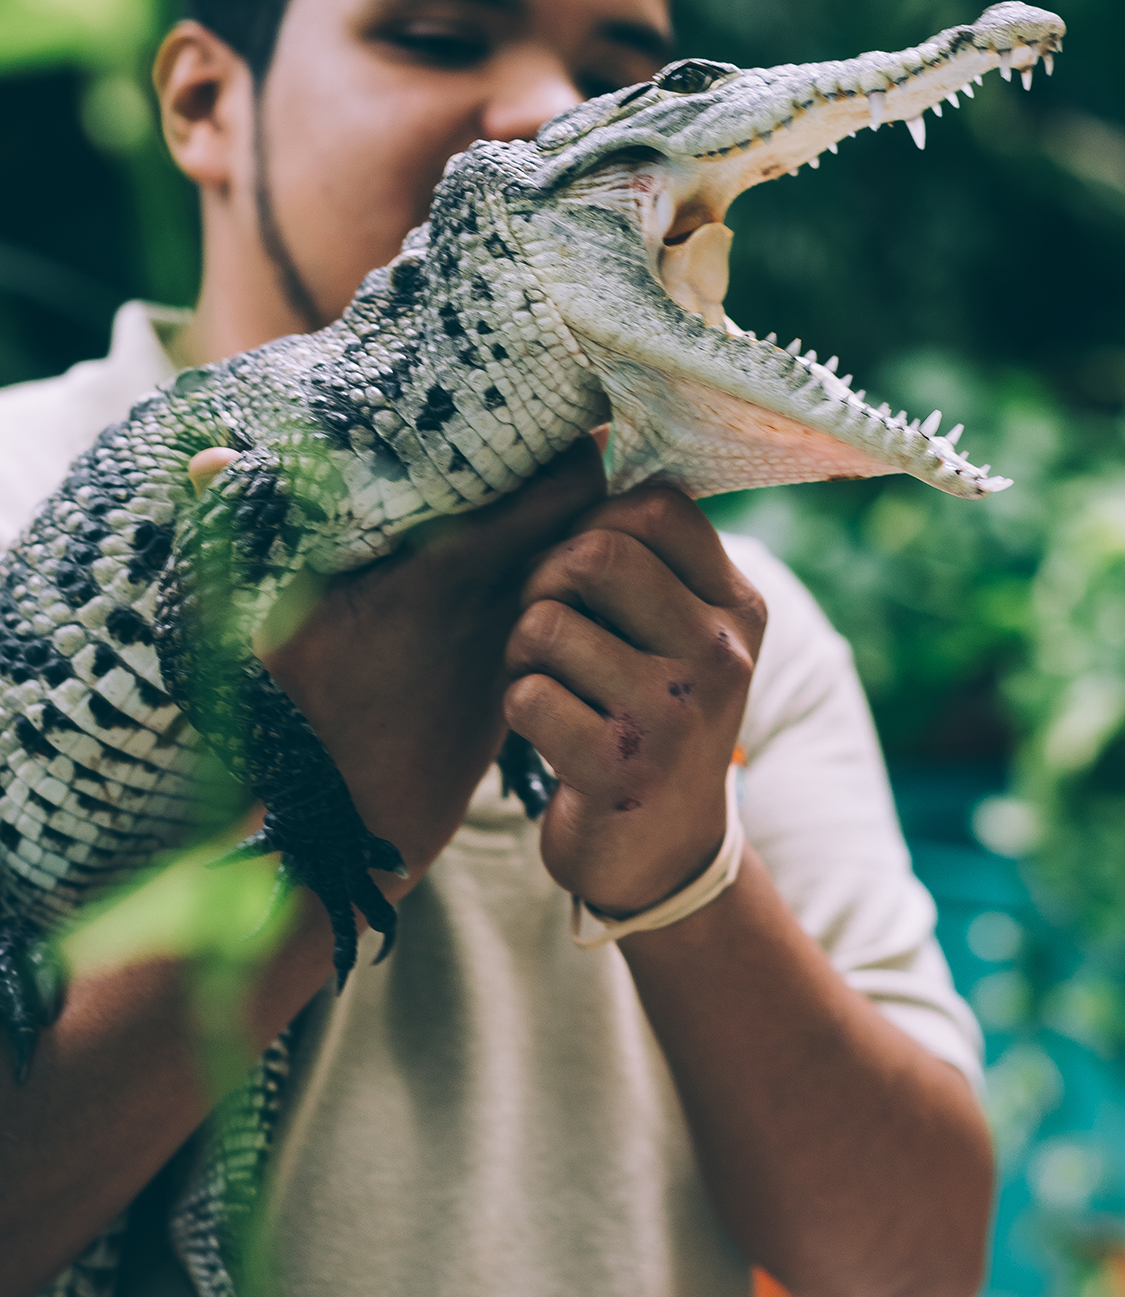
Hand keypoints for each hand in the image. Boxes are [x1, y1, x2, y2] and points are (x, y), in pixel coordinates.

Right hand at [254, 438, 605, 888]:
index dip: (572, 440)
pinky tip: (535, 559)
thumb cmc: (307, 724)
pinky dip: (553, 580)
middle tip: (566, 429)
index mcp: (453, 574)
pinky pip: (552, 611)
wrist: (354, 833)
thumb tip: (204, 458)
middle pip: (580, 515)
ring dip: (569, 529)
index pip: (559, 485)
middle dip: (577, 472)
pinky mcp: (511, 683)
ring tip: (555, 484)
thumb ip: (250, 531)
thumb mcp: (268, 626)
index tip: (567, 405)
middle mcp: (501, 605)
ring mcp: (512, 646)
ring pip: (571, 564)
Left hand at [503, 488, 766, 915]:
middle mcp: (720, 655)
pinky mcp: (620, 771)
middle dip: (544, 582)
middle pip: (593, 551)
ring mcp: (672, 716)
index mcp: (739, 607)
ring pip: (545, 623)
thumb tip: (587, 444)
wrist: (664, 851)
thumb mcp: (682, 633)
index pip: (654, 504)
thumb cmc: (652, 714)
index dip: (592, 522)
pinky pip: (526, 694)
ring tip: (548, 682)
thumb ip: (651, 556)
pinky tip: (548, 733)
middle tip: (548, 626)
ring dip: (521, 653)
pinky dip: (518, 707)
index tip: (584, 570)